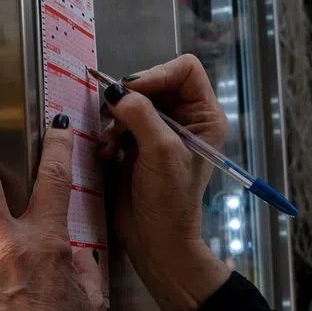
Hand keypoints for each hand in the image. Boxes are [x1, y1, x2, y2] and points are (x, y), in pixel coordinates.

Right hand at [98, 55, 231, 310]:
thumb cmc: (169, 199)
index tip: (132, 91)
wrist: (155, 240)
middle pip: (153, 83)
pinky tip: (106, 153)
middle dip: (130, 98)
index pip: (184, 70)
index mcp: (204, 116)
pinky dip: (109, 135)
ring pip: (131, 103)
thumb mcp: (160, 152)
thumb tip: (114, 92)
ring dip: (115, 120)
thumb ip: (140, 114)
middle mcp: (184, 119)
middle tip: (111, 114)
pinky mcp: (136, 146)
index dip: (157, 74)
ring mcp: (159, 132)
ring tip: (109, 143)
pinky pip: (118, 124)